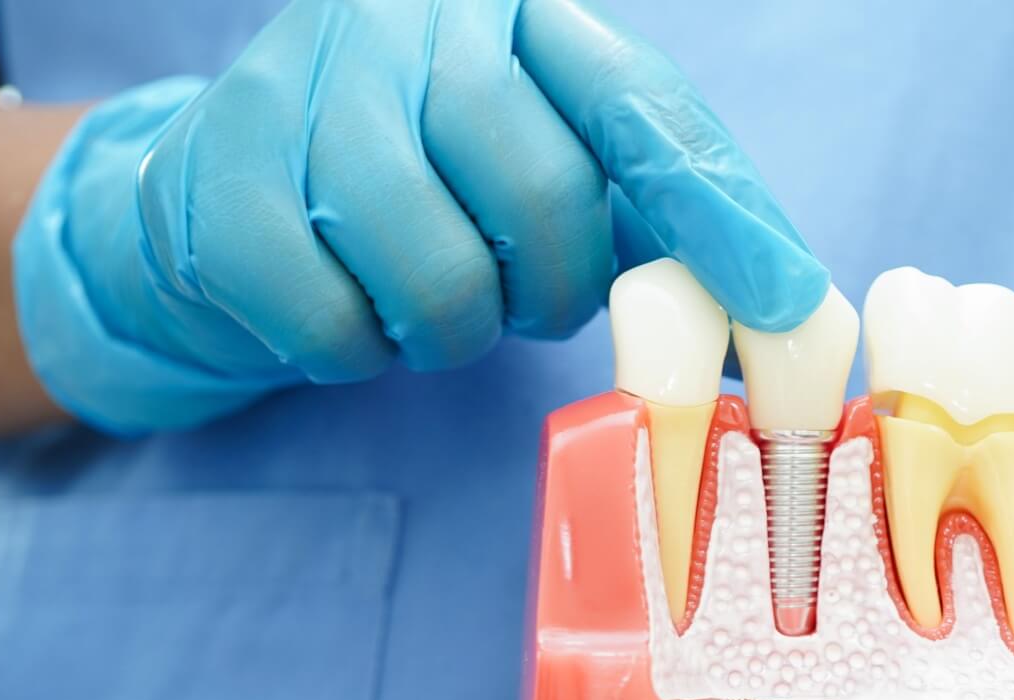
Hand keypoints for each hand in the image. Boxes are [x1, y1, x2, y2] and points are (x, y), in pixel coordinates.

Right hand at [13, 0, 826, 431]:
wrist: (228, 190)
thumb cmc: (432, 184)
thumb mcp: (559, 169)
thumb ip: (671, 216)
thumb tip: (794, 314)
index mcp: (514, 8)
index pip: (636, 103)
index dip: (715, 210)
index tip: (782, 301)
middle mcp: (403, 18)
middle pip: (540, 190)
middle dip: (551, 286)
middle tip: (521, 297)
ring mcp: (299, 88)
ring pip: (438, 273)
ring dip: (453, 331)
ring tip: (429, 298)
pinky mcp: (219, 185)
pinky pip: (337, 326)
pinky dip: (359, 350)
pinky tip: (347, 305)